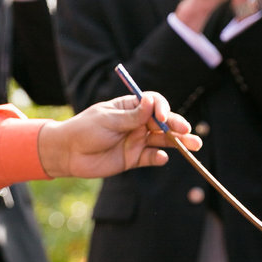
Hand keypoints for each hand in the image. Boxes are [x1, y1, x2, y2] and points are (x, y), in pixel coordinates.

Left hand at [36, 94, 200, 179]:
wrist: (67, 153)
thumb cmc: (84, 130)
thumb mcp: (107, 120)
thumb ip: (131, 116)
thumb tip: (151, 102)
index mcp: (130, 107)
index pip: (153, 103)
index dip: (161, 108)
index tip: (160, 117)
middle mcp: (136, 123)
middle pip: (162, 123)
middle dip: (176, 125)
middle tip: (187, 130)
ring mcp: (136, 141)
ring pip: (162, 140)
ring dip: (178, 142)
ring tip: (194, 145)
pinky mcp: (133, 159)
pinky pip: (151, 158)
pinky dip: (158, 158)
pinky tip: (162, 158)